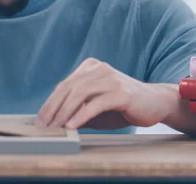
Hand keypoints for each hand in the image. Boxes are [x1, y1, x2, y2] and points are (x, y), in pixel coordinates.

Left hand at [35, 58, 171, 129]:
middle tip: (43, 127)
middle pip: (68, 88)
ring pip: (79, 94)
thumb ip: (77, 108)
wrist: (155, 104)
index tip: (40, 121)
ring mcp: (110, 79)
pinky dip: (81, 115)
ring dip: (64, 113)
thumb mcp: (95, 105)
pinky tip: (72, 126)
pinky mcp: (120, 93)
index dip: (50, 103)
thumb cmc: (122, 107)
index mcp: (90, 67)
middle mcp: (99, 69)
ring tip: (55, 128)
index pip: (64, 85)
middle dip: (53, 109)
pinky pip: (95, 104)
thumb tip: (54, 122)